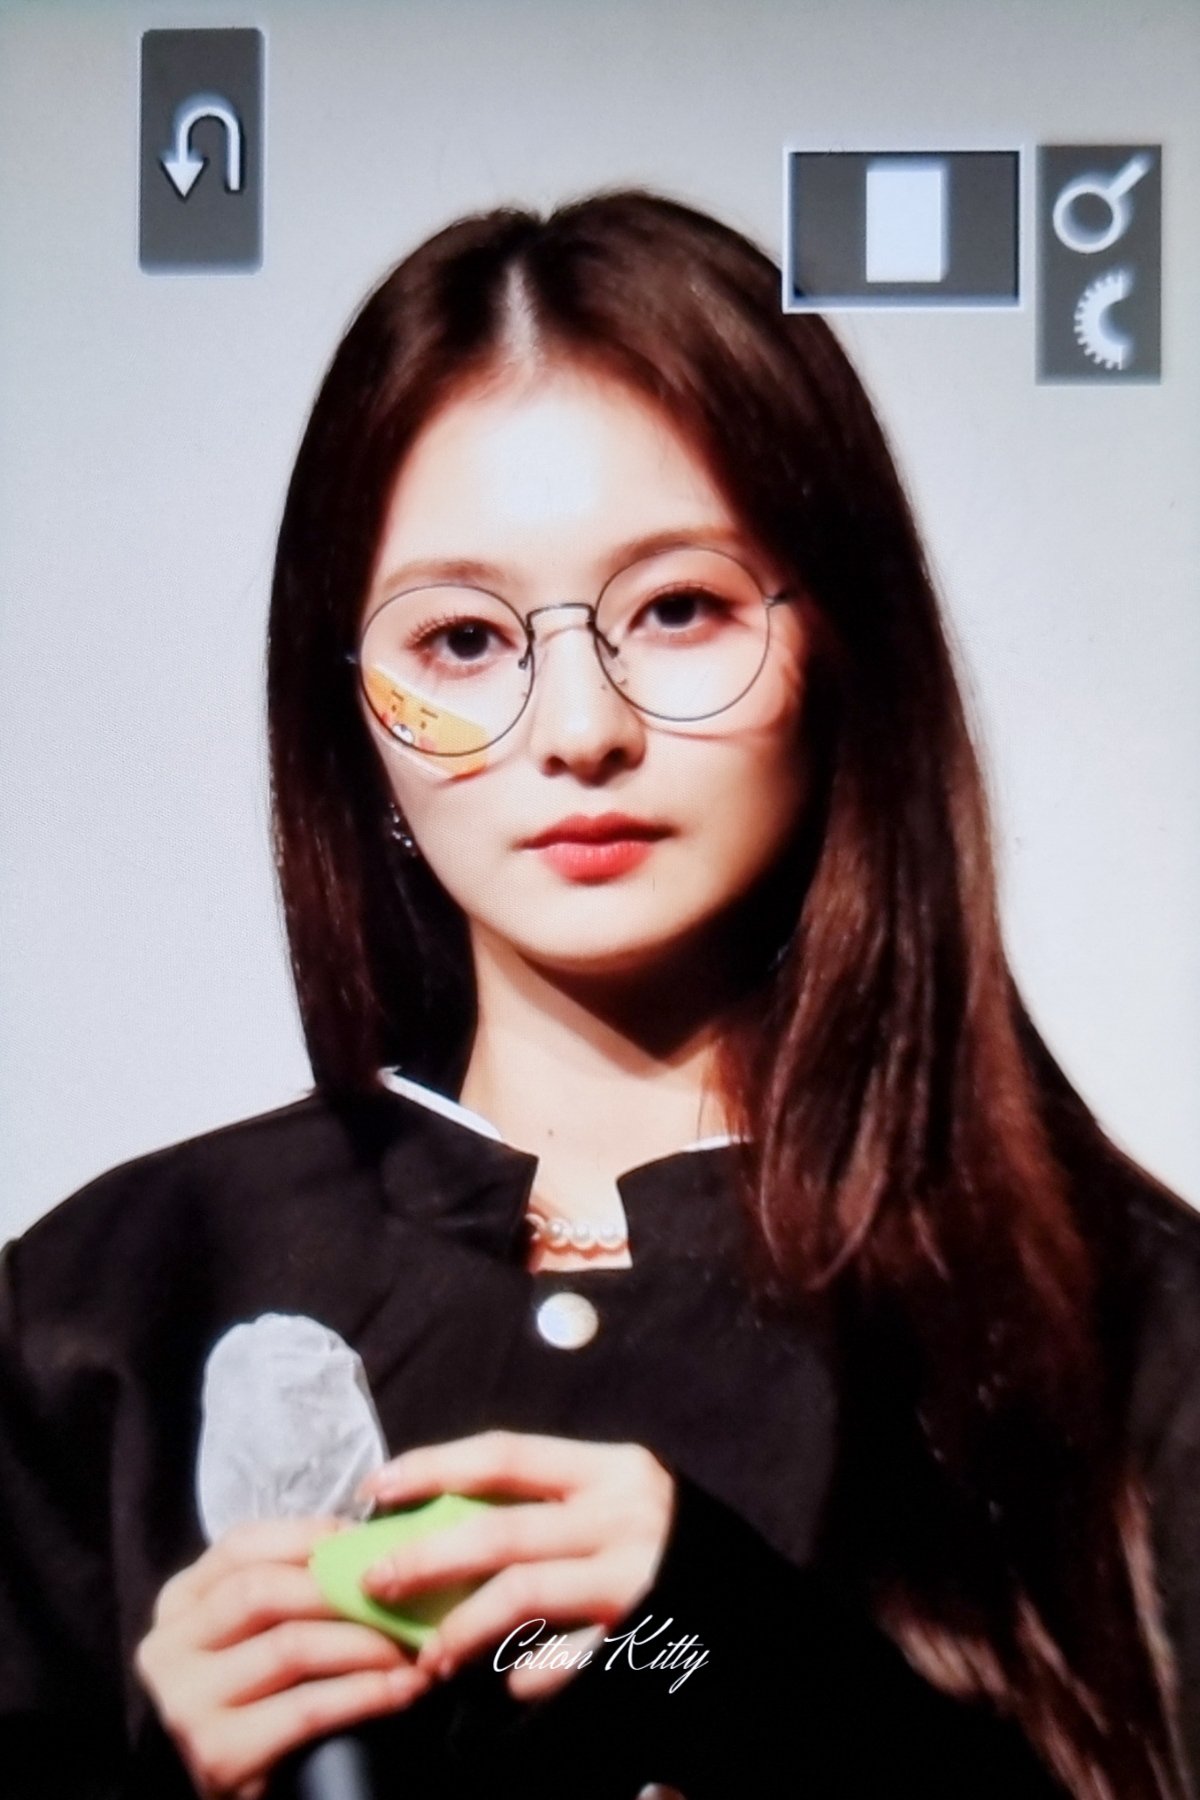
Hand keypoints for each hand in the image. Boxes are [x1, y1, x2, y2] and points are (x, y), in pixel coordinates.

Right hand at [133, 1515, 434, 1799]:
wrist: (232, 1790)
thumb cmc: (252, 1699)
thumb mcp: (249, 1634)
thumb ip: (285, 1588)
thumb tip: (361, 1546)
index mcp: (179, 1604)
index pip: (241, 1546)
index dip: (308, 1536)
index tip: (366, 1543)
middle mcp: (170, 1648)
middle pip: (262, 1591)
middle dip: (341, 1589)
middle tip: (398, 1596)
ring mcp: (188, 1702)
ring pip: (289, 1646)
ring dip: (364, 1642)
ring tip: (410, 1648)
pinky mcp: (218, 1754)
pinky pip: (306, 1708)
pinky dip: (364, 1694)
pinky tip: (400, 1689)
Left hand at [356, 1428, 676, 1702]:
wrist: (764, 1618)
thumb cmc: (671, 1551)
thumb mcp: (619, 1505)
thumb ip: (552, 1507)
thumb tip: (444, 1525)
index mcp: (612, 1470)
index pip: (506, 1455)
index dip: (435, 1467)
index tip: (379, 1488)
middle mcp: (625, 1514)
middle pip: (502, 1530)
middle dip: (426, 1557)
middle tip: (375, 1582)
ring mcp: (634, 1578)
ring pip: (520, 1594)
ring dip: (460, 1628)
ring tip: (427, 1655)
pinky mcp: (642, 1637)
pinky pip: (562, 1660)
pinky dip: (525, 1674)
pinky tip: (506, 1684)